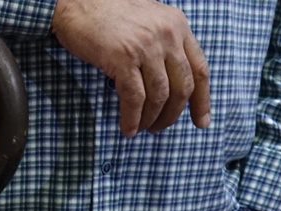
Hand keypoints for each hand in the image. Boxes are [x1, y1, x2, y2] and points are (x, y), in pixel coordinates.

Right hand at [53, 0, 210, 136]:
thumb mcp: (148, 21)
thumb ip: (163, 43)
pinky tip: (127, 128)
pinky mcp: (123, 58)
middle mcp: (167, 35)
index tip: (202, 122)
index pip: (199, 69)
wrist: (78, 1)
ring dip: (151, 119)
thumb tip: (167, 80)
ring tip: (141, 129)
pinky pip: (134, 98)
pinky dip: (132, 118)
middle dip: (173, 115)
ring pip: (160, 96)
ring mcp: (146, 46)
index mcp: (177, 26)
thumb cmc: (107, 13)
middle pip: (182, 87)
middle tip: (160, 128)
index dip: (202, 100)